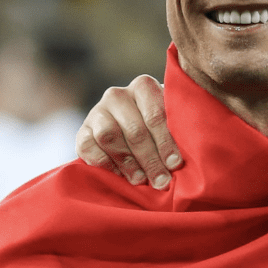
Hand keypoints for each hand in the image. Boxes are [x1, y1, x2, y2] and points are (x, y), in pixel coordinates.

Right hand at [75, 75, 181, 189]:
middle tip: (161, 181)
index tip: (176, 164)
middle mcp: (118, 94)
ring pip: (110, 136)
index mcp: (144, 86)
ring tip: (141, 180)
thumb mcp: (171, 122)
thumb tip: (185, 160)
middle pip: (135, 129)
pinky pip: (88, 147)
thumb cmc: (160, 128)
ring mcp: (97, 111)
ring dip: (128, 163)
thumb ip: (178, 131)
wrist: (125, 130)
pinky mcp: (82, 130)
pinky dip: (104, 164)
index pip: (156, 114)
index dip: (166, 142)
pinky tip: (119, 177)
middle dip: (150, 159)